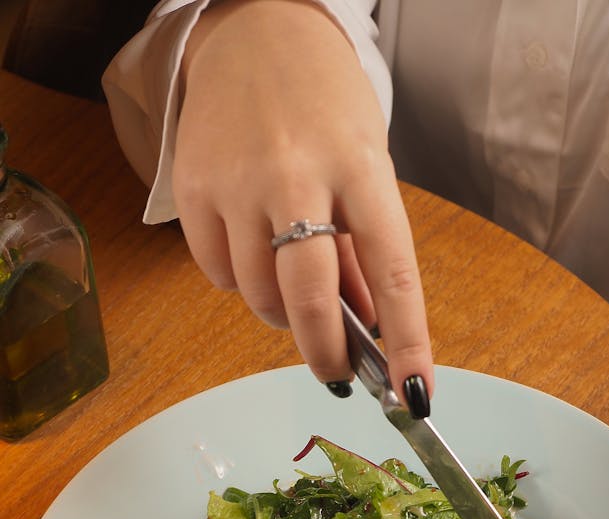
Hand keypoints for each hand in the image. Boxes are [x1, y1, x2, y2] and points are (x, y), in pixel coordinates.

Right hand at [174, 0, 432, 413]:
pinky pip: (218, 274)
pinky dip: (240, 282)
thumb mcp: (365, 167)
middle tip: (337, 373)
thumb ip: (361, 248)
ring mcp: (237, 181)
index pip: (392, 271)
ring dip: (282, 314)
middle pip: (308, 297)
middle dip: (325, 352)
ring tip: (293, 283)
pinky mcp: (193, 188)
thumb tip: (363, 329)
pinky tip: (252, 251)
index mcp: (360, 167)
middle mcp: (296, 174)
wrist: (253, 32)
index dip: (407, 341)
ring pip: (259, 295)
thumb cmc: (324, 107)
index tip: (415, 392)